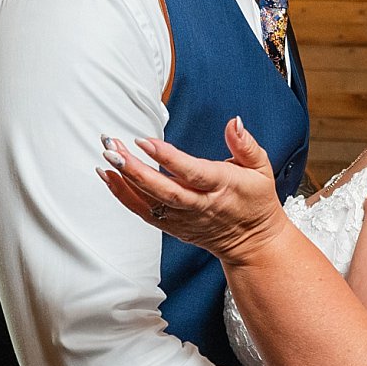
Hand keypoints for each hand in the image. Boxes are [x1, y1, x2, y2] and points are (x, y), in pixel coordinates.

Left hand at [100, 117, 289, 264]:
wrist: (252, 242)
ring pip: (150, 202)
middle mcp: (200, 205)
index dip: (167, 158)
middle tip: (112, 150)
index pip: (191, 172)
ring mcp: (184, 218)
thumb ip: (246, 145)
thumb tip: (235, 122)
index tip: (144, 141)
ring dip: (124, 181)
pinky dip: (123, 196)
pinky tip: (108, 177)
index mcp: (222, 187)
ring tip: (106, 158)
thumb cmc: (255, 200)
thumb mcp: (261, 168)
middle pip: (164, 190)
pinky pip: (144, 212)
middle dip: (135, 171)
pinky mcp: (173, 226)